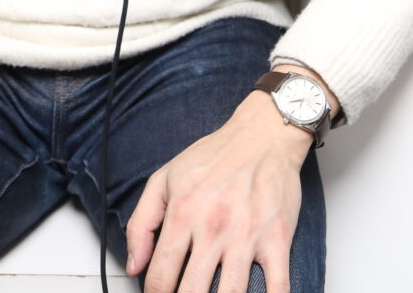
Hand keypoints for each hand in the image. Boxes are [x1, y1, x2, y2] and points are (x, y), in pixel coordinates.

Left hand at [125, 92, 311, 292]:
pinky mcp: (277, 240)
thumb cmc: (214, 156)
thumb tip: (134, 267)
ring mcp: (247, 236)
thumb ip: (142, 223)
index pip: (160, 279)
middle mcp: (213, 228)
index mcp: (183, 213)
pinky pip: (279, 287)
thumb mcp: (165, 178)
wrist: (263, 135)